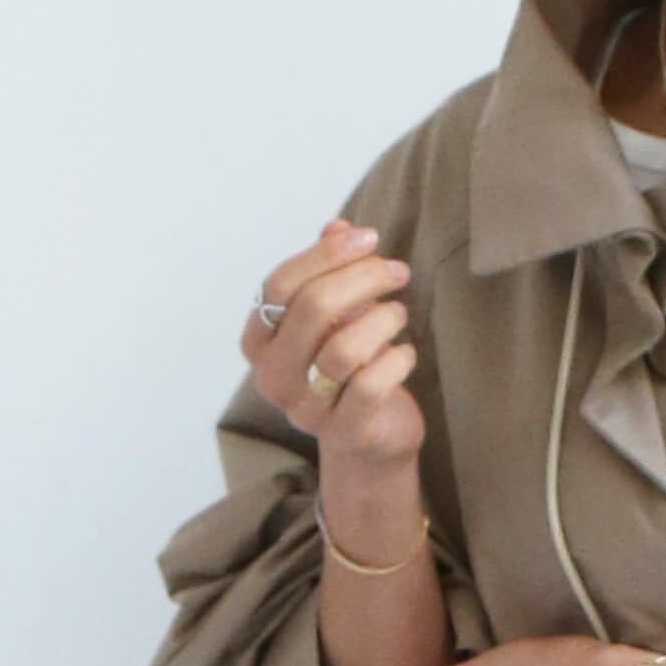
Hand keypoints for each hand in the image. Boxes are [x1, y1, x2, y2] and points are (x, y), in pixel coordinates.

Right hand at [243, 218, 424, 526]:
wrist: (370, 438)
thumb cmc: (350, 366)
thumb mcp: (337, 313)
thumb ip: (330, 271)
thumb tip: (339, 227)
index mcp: (259, 341)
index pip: (281, 284)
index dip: (327, 254)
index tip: (370, 238)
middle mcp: (273, 377)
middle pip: (312, 308)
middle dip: (362, 278)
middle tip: (397, 271)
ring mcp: (306, 410)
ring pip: (343, 348)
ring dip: (382, 318)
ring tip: (399, 313)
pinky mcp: (345, 433)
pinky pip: (370, 385)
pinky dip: (397, 359)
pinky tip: (406, 352)